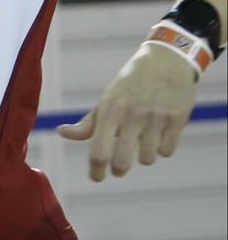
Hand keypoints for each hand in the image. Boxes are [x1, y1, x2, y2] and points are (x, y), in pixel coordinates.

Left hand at [58, 43, 199, 180]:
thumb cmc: (129, 86)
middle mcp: (133, 115)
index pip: (98, 151)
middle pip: (122, 161)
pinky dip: (163, 149)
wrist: (166, 62)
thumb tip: (61, 133)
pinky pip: (168, 151)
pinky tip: (159, 136)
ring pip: (148, 159)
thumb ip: (87, 123)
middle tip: (118, 169)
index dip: (96, 171)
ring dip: (143, 157)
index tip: (97, 178)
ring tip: (141, 143)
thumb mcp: (107, 101)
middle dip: (119, 170)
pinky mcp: (178, 118)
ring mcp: (157, 117)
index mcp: (111, 111)